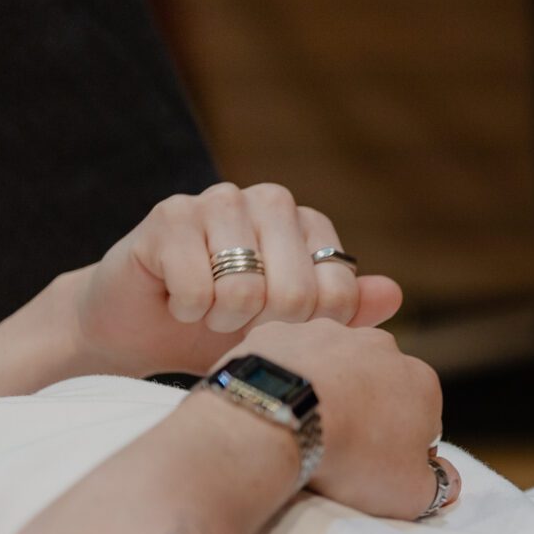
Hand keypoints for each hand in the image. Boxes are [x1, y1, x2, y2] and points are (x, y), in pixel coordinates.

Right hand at [73, 183, 403, 379]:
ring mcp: (220, 201)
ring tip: (207, 311)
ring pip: (246, 291)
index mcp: (309, 225)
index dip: (307, 333)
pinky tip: (176, 300)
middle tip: (235, 322)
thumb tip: (393, 294)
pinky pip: (197, 286)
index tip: (277, 330)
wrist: (140, 329)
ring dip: (222, 320)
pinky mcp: (171, 214)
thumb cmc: (220, 329)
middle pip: (297, 294)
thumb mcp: (290, 330)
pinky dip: (186, 309)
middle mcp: (271, 202)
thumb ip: (344, 312)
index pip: (340, 294)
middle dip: (262, 329)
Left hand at [220, 319, 454, 519]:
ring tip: (304, 427)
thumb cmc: (353, 456)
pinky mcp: (281, 332)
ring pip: (333, 365)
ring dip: (326, 389)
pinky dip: (285, 378)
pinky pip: (288, 357)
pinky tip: (275, 406)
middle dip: (367, 409)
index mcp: (422, 382)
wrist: (278, 420)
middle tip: (341, 447)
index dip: (404, 446)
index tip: (380, 468)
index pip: (424, 417)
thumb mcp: (410, 492)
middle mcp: (382, 347)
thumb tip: (449, 480)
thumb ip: (438, 484)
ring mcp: (329, 333)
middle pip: (380, 384)